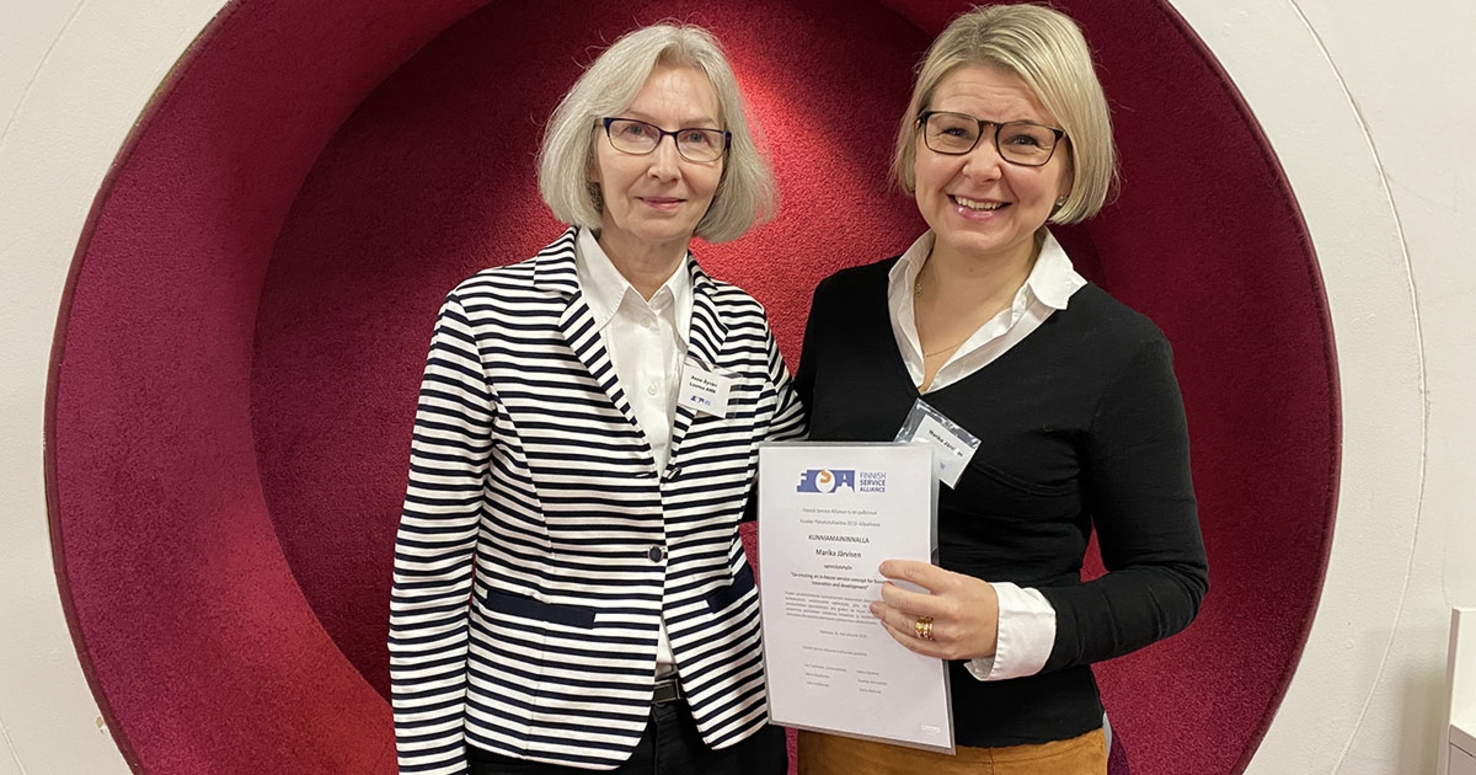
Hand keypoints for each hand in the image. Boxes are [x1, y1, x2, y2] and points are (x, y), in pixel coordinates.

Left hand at [868, 559, 998, 660]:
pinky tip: (891, 627)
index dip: (895, 569)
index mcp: (954, 586)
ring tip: (879, 609)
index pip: (916, 573)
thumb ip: (936, 580)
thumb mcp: (964, 581)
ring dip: (888, 615)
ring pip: (906, 624)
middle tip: (882, 590)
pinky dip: (898, 635)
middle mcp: (950, 610)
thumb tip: (905, 577)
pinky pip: (915, 644)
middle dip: (887, 594)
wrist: (1008, 628)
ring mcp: (948, 632)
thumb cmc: (985, 602)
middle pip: (906, 601)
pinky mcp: (947, 650)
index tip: (885, 568)